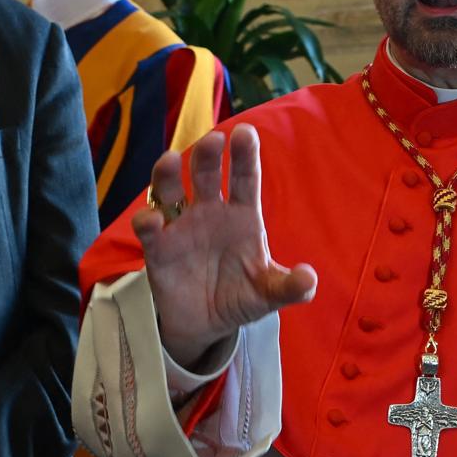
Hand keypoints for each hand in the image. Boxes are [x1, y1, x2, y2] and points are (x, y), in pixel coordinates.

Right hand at [137, 125, 317, 366]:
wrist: (207, 324)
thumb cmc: (241, 296)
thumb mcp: (269, 294)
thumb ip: (290, 287)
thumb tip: (308, 278)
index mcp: (241, 215)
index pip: (244, 178)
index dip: (245, 155)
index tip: (245, 132)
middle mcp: (209, 212)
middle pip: (206, 174)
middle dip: (208, 155)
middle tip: (213, 140)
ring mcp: (182, 227)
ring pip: (170, 191)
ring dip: (168, 174)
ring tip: (170, 159)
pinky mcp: (158, 249)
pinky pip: (149, 228)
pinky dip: (148, 221)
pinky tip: (153, 219)